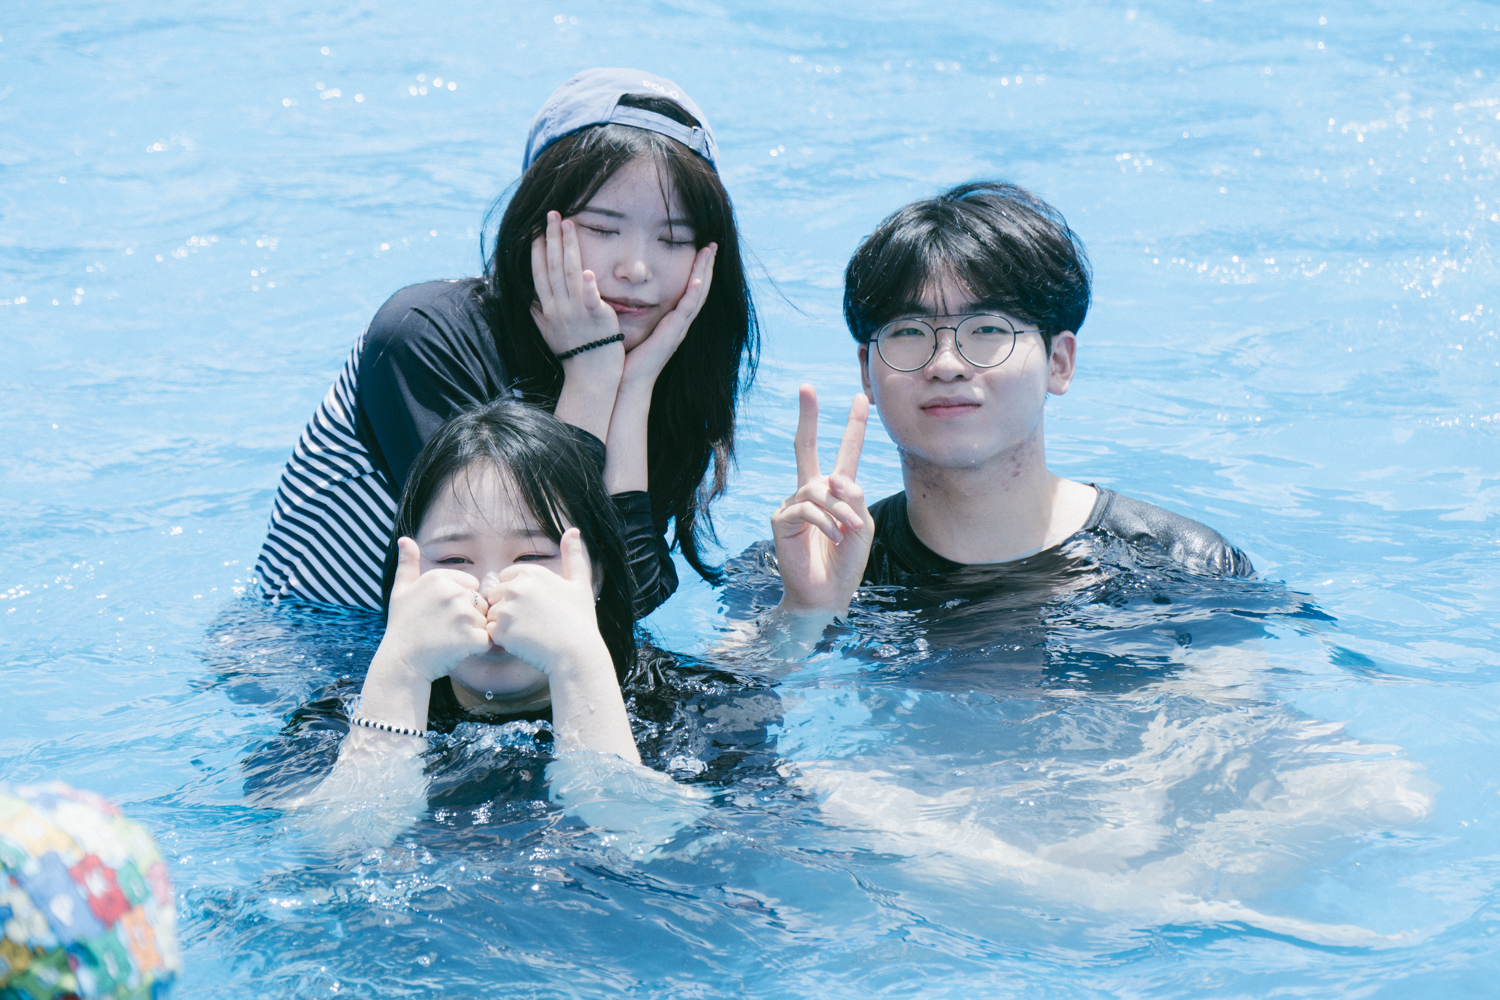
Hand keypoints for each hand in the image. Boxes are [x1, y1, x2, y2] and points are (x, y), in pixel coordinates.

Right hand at [378, 537, 492, 681]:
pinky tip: (457, 651)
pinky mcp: (470, 637)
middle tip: (444, 631)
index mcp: (440, 577)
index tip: (441, 615)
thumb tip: (405, 539)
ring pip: (485, 622)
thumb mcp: (401, 591)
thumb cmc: (402, 627)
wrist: (400, 663)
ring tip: (449, 641)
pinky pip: (487, 641)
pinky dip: (478, 649)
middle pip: (480, 604)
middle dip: (469, 619)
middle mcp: (452, 591)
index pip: (472, 587)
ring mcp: (462, 614)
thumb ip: (407, 564)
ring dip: (474, 634)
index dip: (461, 604)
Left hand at [482, 528, 608, 675]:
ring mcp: (507, 607)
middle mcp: (516, 586)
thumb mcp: (580, 584)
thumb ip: (573, 556)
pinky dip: (501, 640)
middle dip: (507, 609)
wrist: (578, 653)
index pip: (505, 578)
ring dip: (503, 625)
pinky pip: (489, 632)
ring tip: (528, 634)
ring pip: (491, 614)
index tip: (535, 609)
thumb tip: (574, 530)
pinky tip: (522, 643)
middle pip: (495, 595)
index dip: (517, 595)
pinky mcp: (500, 629)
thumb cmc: (581, 621)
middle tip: (531, 624)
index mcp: (532, 573)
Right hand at [530, 211, 625, 359]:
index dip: (538, 249)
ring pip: (570, 273)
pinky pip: (590, 301)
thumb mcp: (548, 331)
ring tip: (568, 224)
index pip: (540, 272)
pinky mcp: (597, 319)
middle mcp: (559, 307)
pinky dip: (587, 287)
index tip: (538, 229)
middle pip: (553, 266)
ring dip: (568, 248)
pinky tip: (586, 271)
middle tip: (552, 214)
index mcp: (548, 307)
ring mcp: (577, 312)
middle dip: (551, 238)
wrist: (590, 374)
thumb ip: (538, 312)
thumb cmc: (573, 353)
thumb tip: (528, 298)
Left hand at [619, 243, 715, 389]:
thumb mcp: (634, 326)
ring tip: (709, 253)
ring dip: (704, 273)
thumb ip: (633, 310)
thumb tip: (623, 292)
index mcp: (672, 320)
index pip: (690, 290)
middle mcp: (680, 323)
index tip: (700, 249)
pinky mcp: (672, 334)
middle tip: (712, 244)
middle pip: (699, 289)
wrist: (629, 381)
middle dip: (706, 265)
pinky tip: (697, 278)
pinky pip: (686, 310)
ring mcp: (678, 328)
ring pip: (697, 295)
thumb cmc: (628, 357)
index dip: (697, 270)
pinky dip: (693, 294)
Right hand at [771, 385, 872, 615]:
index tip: (860, 397)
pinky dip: (826, 521)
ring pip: (819, 488)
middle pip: (806, 446)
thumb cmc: (846, 561)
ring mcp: (793, 503)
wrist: (827, 594)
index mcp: (836, 490)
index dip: (853, 426)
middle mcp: (811, 491)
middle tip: (805, 386)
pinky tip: (834, 537)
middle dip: (807, 416)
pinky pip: (807, 508)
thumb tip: (835, 478)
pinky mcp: (782, 519)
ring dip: (840, 509)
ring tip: (850, 530)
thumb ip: (855, 498)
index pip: (844, 452)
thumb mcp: (862, 526)